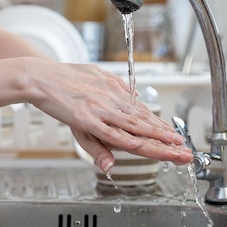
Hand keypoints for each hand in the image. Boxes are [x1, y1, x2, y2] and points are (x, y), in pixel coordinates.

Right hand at [23, 59, 193, 171]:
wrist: (41, 76)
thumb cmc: (66, 77)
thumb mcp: (97, 77)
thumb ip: (117, 89)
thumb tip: (136, 96)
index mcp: (117, 93)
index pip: (144, 114)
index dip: (162, 128)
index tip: (176, 138)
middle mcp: (113, 101)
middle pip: (145, 123)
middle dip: (167, 138)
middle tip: (185, 150)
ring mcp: (101, 110)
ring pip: (134, 128)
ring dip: (156, 139)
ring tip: (174, 149)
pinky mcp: (87, 118)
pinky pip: (110, 131)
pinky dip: (127, 139)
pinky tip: (141, 145)